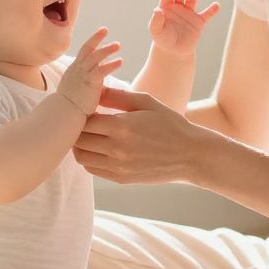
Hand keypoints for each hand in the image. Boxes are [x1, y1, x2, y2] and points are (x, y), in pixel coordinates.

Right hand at [57, 27, 122, 115]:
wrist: (63, 114)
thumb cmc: (68, 108)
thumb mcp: (74, 93)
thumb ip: (81, 87)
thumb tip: (88, 89)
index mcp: (73, 71)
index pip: (82, 53)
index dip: (90, 45)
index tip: (98, 38)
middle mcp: (77, 70)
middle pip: (86, 48)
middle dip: (96, 37)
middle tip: (105, 29)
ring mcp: (83, 75)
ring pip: (95, 56)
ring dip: (107, 49)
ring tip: (118, 45)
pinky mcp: (90, 82)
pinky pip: (102, 70)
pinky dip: (112, 64)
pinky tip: (121, 61)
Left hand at [72, 87, 203, 184]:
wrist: (190, 154)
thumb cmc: (170, 124)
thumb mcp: (147, 102)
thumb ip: (118, 96)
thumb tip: (96, 89)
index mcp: (121, 126)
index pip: (84, 121)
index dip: (82, 113)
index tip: (87, 109)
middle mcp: (117, 149)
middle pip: (79, 139)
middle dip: (78, 129)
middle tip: (83, 122)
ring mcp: (118, 167)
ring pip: (82, 157)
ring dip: (80, 145)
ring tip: (88, 135)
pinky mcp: (121, 179)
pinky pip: (93, 169)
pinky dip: (89, 159)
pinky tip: (97, 149)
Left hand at [148, 0, 220, 57]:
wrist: (173, 51)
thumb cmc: (162, 38)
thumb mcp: (155, 30)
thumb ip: (156, 20)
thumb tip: (157, 10)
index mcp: (167, 7)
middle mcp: (178, 7)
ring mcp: (189, 14)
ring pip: (192, 1)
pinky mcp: (198, 22)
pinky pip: (207, 14)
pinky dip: (212, 10)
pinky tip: (216, 5)